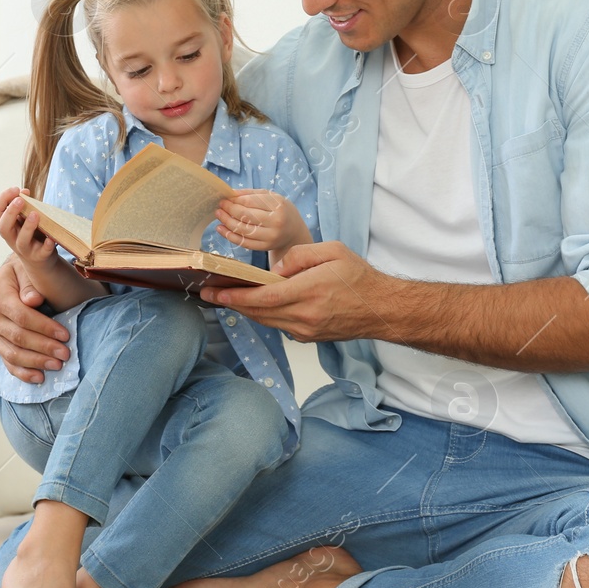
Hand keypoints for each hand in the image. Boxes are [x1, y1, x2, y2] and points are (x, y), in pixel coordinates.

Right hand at [0, 187, 64, 271]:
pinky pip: (42, 252)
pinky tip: (51, 239)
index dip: (2, 198)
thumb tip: (24, 192)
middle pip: (3, 227)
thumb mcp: (24, 219)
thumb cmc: (32, 234)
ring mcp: (25, 249)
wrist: (39, 261)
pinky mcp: (40, 256)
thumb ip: (24, 206)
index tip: (15, 189)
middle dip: (10, 212)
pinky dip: (46, 245)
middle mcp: (12, 238)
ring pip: (21, 240)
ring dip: (28, 227)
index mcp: (7, 226)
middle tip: (20, 199)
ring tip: (35, 214)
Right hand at [0, 197, 69, 383]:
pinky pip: (8, 363)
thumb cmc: (27, 270)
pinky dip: (23, 373)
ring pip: (12, 354)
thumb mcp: (29, 268)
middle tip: (66, 354)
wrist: (15, 276)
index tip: (66, 335)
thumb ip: (31, 283)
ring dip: (36, 362)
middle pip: (18, 338)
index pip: (22, 316)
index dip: (44, 328)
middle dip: (44, 348)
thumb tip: (32, 300)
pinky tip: (39, 378)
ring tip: (58, 365)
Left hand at [199, 241, 397, 342]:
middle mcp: (305, 315)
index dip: (235, 296)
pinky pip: (278, 325)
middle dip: (231, 303)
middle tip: (208, 293)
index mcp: (310, 291)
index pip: (263, 297)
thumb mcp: (333, 251)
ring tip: (224, 297)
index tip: (214, 292)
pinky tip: (253, 304)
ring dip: (244, 310)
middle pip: (259, 312)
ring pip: (266, 321)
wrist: (381, 309)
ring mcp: (306, 330)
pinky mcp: (308, 336)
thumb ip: (301, 255)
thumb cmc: (359, 277)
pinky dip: (263, 315)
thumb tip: (275, 269)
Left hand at [215, 191, 309, 252]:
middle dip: (229, 209)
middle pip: (246, 215)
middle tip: (219, 205)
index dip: (235, 200)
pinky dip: (230, 235)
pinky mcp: (265, 247)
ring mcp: (271, 236)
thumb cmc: (279, 210)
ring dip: (227, 222)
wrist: (293, 231)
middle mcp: (276, 222)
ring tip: (218, 214)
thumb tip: (230, 193)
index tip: (224, 197)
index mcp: (278, 206)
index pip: (251, 201)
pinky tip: (221, 228)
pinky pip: (243, 242)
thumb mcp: (271, 197)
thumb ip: (251, 194)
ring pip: (243, 230)